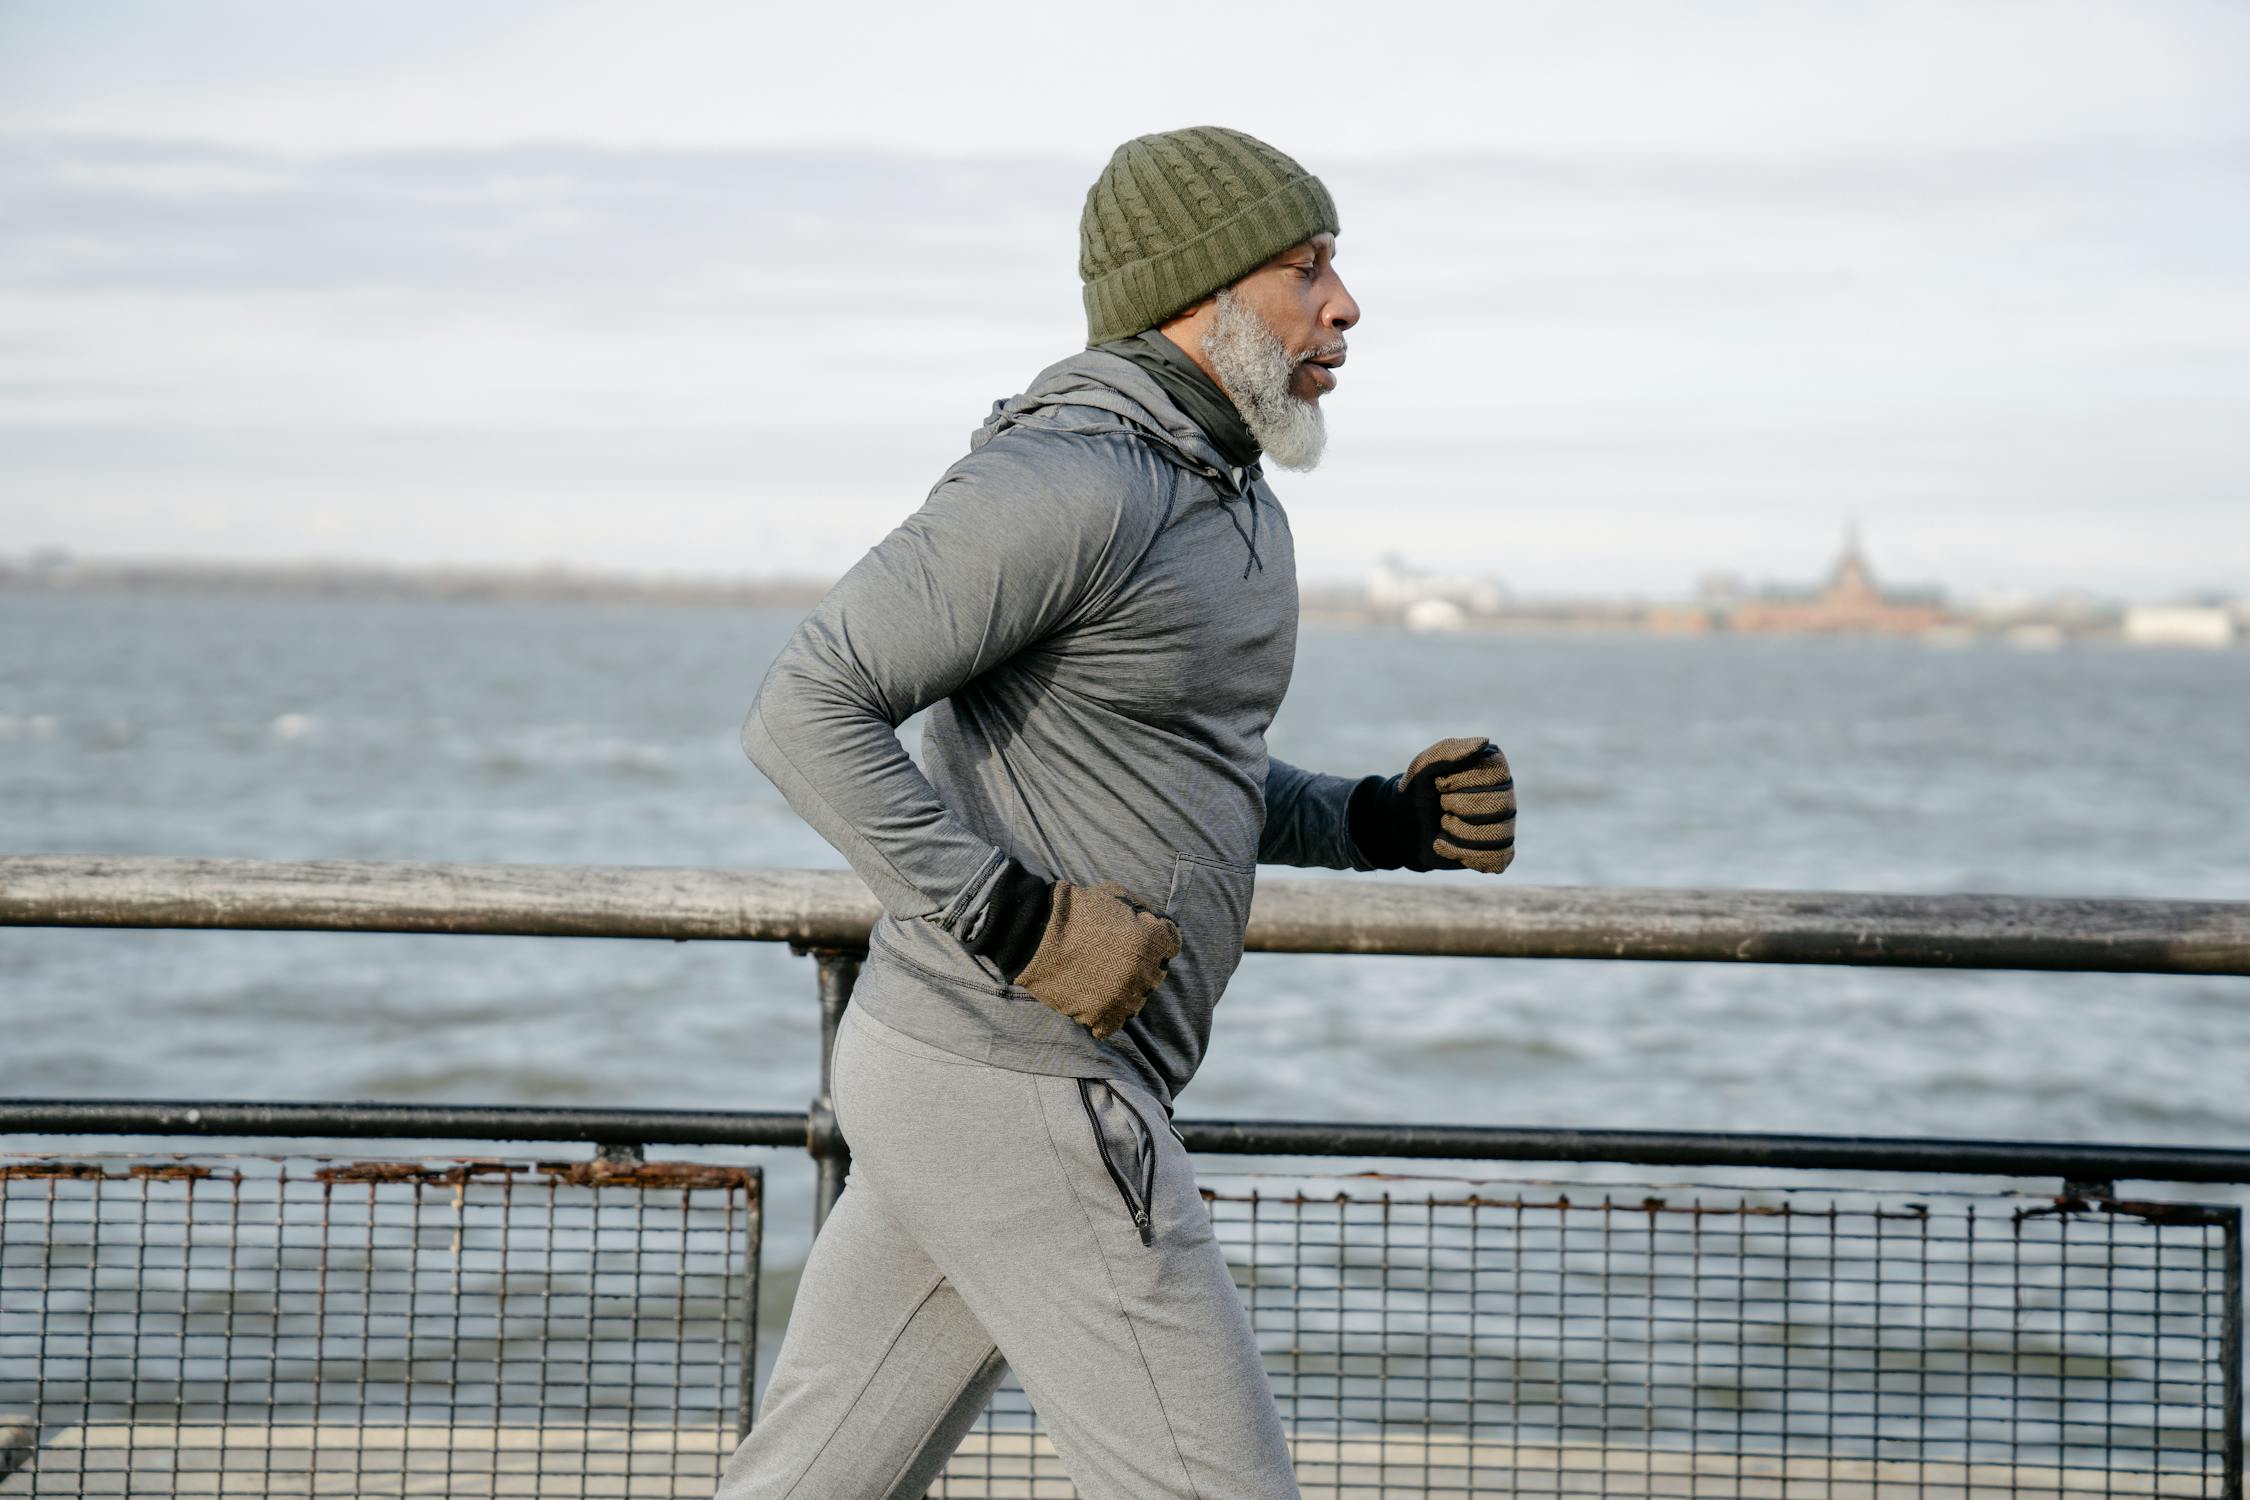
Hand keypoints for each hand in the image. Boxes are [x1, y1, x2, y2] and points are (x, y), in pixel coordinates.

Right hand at [1010, 879, 1180, 1038]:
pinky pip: (1112, 1025)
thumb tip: (1156, 923)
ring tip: (1101, 981)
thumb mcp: (1117, 895)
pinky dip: (1104, 1017)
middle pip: (1155, 975)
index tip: (1140, 939)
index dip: (1155, 940)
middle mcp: (1143, 972)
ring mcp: (1122, 996)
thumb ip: (1143, 911)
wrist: (1036, 933)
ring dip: (1124, 993)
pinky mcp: (1100, 1015)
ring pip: (1135, 1002)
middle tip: (1114, 959)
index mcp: (1151, 940)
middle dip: (1139, 966)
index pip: (1171, 946)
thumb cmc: (1077, 910)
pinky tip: (1094, 1003)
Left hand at [1347, 735, 1516, 872]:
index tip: (1440, 784)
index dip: (1463, 781)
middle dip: (1459, 807)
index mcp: (1493, 766)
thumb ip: (1449, 751)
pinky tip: (1447, 845)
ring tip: (1443, 825)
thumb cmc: (1417, 790)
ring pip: (1497, 834)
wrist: (1403, 826)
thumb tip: (1484, 742)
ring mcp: (1505, 824)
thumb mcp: (1423, 767)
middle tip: (1442, 806)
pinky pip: (1494, 858)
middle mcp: (1506, 794)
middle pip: (1499, 805)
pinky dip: (1462, 854)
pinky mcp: (1498, 852)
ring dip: (1458, 832)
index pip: (1496, 773)